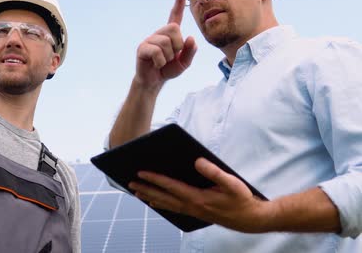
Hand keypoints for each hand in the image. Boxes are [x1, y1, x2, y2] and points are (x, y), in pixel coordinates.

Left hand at [128, 158, 270, 232]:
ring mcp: (192, 211)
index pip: (171, 187)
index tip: (140, 173)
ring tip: (136, 192)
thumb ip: (214, 172)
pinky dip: (162, 204)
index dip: (155, 179)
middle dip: (145, 189)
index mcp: (198, 198)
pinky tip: (155, 202)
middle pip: (163, 197)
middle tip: (129, 183)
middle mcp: (192, 206)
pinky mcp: (195, 213)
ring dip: (150, 197)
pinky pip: (173, 208)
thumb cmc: (242, 200)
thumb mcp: (232, 183)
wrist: (250, 220)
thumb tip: (196, 161)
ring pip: (166, 204)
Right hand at [135, 0, 196, 90]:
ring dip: (169, 56)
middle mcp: (159, 33)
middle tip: (172, 56)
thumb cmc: (168, 69)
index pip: (175, 15)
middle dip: (178, 45)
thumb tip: (190, 37)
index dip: (179, 2)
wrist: (153, 81)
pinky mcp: (142, 48)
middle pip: (174, 29)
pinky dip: (160, 61)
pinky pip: (157, 52)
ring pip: (166, 42)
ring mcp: (150, 39)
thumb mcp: (184, 63)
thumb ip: (190, 51)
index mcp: (170, 34)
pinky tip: (156, 64)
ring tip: (163, 61)